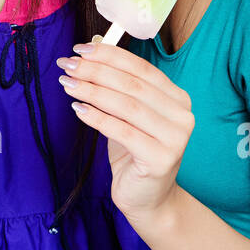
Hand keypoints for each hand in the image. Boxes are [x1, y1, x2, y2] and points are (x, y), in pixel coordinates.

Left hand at [56, 40, 194, 223]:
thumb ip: (117, 87)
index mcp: (177, 98)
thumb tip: (89, 54)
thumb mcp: (127, 115)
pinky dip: (97, 117)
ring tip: (68, 84)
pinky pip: (122, 131)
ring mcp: (175, 138)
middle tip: (68, 65)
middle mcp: (182, 115)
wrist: (148, 199)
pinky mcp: (160, 158)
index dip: (110, 55)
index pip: (141, 68)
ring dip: (92, 91)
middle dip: (96, 71)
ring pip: (126, 105)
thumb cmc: (135, 152)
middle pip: (132, 84)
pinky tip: (78, 109)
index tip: (80, 49)